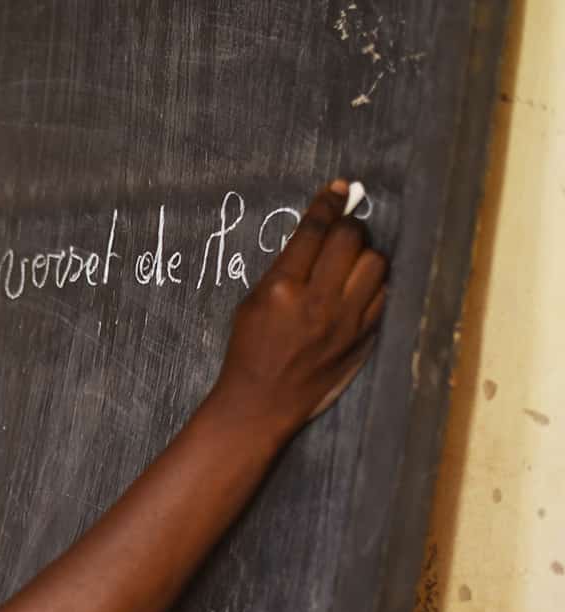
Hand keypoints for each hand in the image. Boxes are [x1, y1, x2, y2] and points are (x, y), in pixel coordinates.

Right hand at [209, 179, 388, 434]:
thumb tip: (315, 235)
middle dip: (348, 227)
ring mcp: (346, 320)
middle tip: (341, 232)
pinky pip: (384, 294)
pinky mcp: (363, 337)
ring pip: (375, 263)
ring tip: (350, 264)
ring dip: (364, 256)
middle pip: (351, 239)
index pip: (314, 230)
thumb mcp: (252, 303)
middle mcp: (318, 301)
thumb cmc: (248, 351)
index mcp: (282, 289)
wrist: (261, 403)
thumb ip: (284, 269)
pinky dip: (374, 284)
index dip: (328, 203)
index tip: (338, 188)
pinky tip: (359, 288)